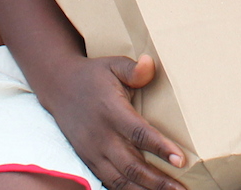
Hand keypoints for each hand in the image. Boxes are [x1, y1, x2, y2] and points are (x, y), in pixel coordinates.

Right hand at [38, 53, 187, 189]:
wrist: (58, 87)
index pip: (138, 133)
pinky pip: (108, 182)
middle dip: (157, 181)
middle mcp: (101, 136)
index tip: (180, 159)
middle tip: (182, 189)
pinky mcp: (88, 161)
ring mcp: (93, 152)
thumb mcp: (112, 65)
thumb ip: (132, 69)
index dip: (160, 147)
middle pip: (131, 166)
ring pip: (119, 181)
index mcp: (111, 111)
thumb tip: (149, 64)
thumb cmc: (92, 76)